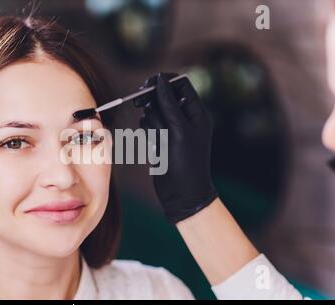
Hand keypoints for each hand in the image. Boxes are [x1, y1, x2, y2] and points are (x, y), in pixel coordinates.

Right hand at [134, 72, 217, 223]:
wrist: (181, 194)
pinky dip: (147, 133)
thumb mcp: (180, 131)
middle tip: (139, 102)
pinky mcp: (159, 139)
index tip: (148, 84)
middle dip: (152, 101)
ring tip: (159, 140)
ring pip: (153, 112)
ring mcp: (171, 129)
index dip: (164, 81)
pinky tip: (154, 147)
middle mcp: (184, 118)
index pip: (180, 84)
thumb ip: (169, 104)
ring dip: (151, 122)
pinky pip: (147, 126)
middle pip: (163, 96)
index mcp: (196, 113)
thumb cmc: (186, 163)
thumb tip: (160, 80)